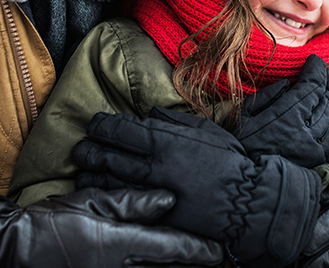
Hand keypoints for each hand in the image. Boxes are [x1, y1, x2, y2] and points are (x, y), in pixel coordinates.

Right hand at [0, 188, 222, 266]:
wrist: (14, 250)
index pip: (171, 247)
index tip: (221, 251)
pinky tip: (159, 262)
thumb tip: (169, 199)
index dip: (199, 250)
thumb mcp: (91, 203)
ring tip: (197, 261)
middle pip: (168, 266)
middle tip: (218, 258)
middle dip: (193, 262)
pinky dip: (150, 267)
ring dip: (174, 265)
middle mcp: (121, 266)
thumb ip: (132, 203)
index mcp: (122, 244)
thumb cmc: (51, 222)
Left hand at [73, 108, 320, 267]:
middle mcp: (155, 166)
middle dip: (90, 149)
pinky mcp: (156, 215)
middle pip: (109, 155)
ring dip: (92, 172)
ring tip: (82, 168)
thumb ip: (175, 121)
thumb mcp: (206, 131)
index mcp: (167, 142)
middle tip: (80, 147)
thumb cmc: (231, 162)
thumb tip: (150, 112)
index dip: (103, 126)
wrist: (248, 201)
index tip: (95, 124)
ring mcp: (153, 193)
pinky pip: (123, 204)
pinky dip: (106, 195)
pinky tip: (97, 192)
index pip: (122, 130)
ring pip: (110, 181)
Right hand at [234, 55, 328, 167]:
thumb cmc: (240, 147)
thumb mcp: (245, 115)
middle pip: (325, 98)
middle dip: (324, 81)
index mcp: (286, 117)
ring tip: (324, 90)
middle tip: (320, 71)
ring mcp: (315, 148)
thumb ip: (268, 96)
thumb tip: (288, 84)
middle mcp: (305, 132)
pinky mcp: (319, 161)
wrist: (245, 185)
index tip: (314, 60)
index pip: (312, 86)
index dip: (316, 69)